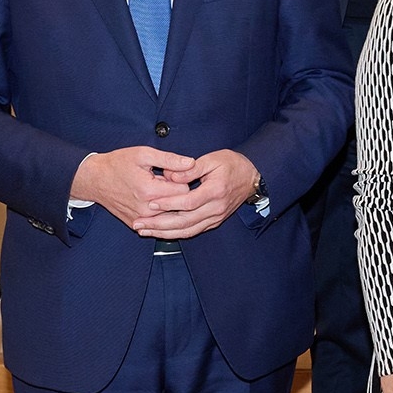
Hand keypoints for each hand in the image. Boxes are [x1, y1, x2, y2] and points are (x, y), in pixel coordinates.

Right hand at [71, 145, 196, 233]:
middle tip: (160, 180)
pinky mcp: (136, 225)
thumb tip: (191, 163)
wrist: (94, 180)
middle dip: (174, 191)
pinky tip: (149, 199)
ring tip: (153, 189)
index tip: (166, 172)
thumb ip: (170, 159)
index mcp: (150, 191)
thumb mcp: (143, 154)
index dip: (179, 178)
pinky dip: (158, 210)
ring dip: (167, 202)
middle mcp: (147, 210)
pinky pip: (159, 221)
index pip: (184, 190)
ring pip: (171, 214)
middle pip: (179, 204)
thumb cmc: (117, 164)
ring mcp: (141, 220)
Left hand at [126, 149, 258, 239]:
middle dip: (159, 225)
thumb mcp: (212, 159)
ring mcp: (216, 217)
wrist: (252, 177)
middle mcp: (216, 208)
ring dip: (164, 233)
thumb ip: (190, 168)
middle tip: (139, 224)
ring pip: (187, 230)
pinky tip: (161, 233)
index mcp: (216, 191)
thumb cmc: (232, 164)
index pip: (189, 202)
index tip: (151, 204)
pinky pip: (193, 231)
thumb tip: (171, 175)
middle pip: (185, 222)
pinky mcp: (214, 221)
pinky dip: (175, 233)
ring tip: (145, 231)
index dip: (169, 204)